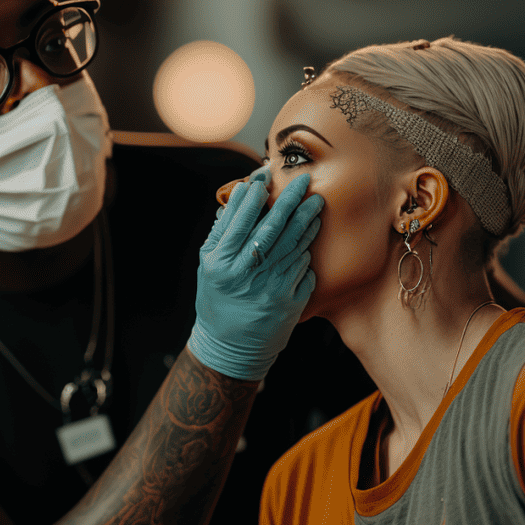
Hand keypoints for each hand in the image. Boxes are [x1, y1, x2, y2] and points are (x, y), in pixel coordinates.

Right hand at [188, 169, 323, 380]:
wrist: (231, 347)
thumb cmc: (217, 300)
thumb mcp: (207, 266)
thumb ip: (222, 233)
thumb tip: (239, 198)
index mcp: (222, 263)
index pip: (241, 220)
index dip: (254, 196)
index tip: (264, 178)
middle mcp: (247, 273)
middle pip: (273, 227)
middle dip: (290, 200)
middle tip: (304, 181)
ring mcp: (271, 287)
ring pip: (294, 244)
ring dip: (307, 221)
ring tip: (316, 203)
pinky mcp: (291, 301)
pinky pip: (303, 268)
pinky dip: (307, 250)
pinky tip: (312, 236)